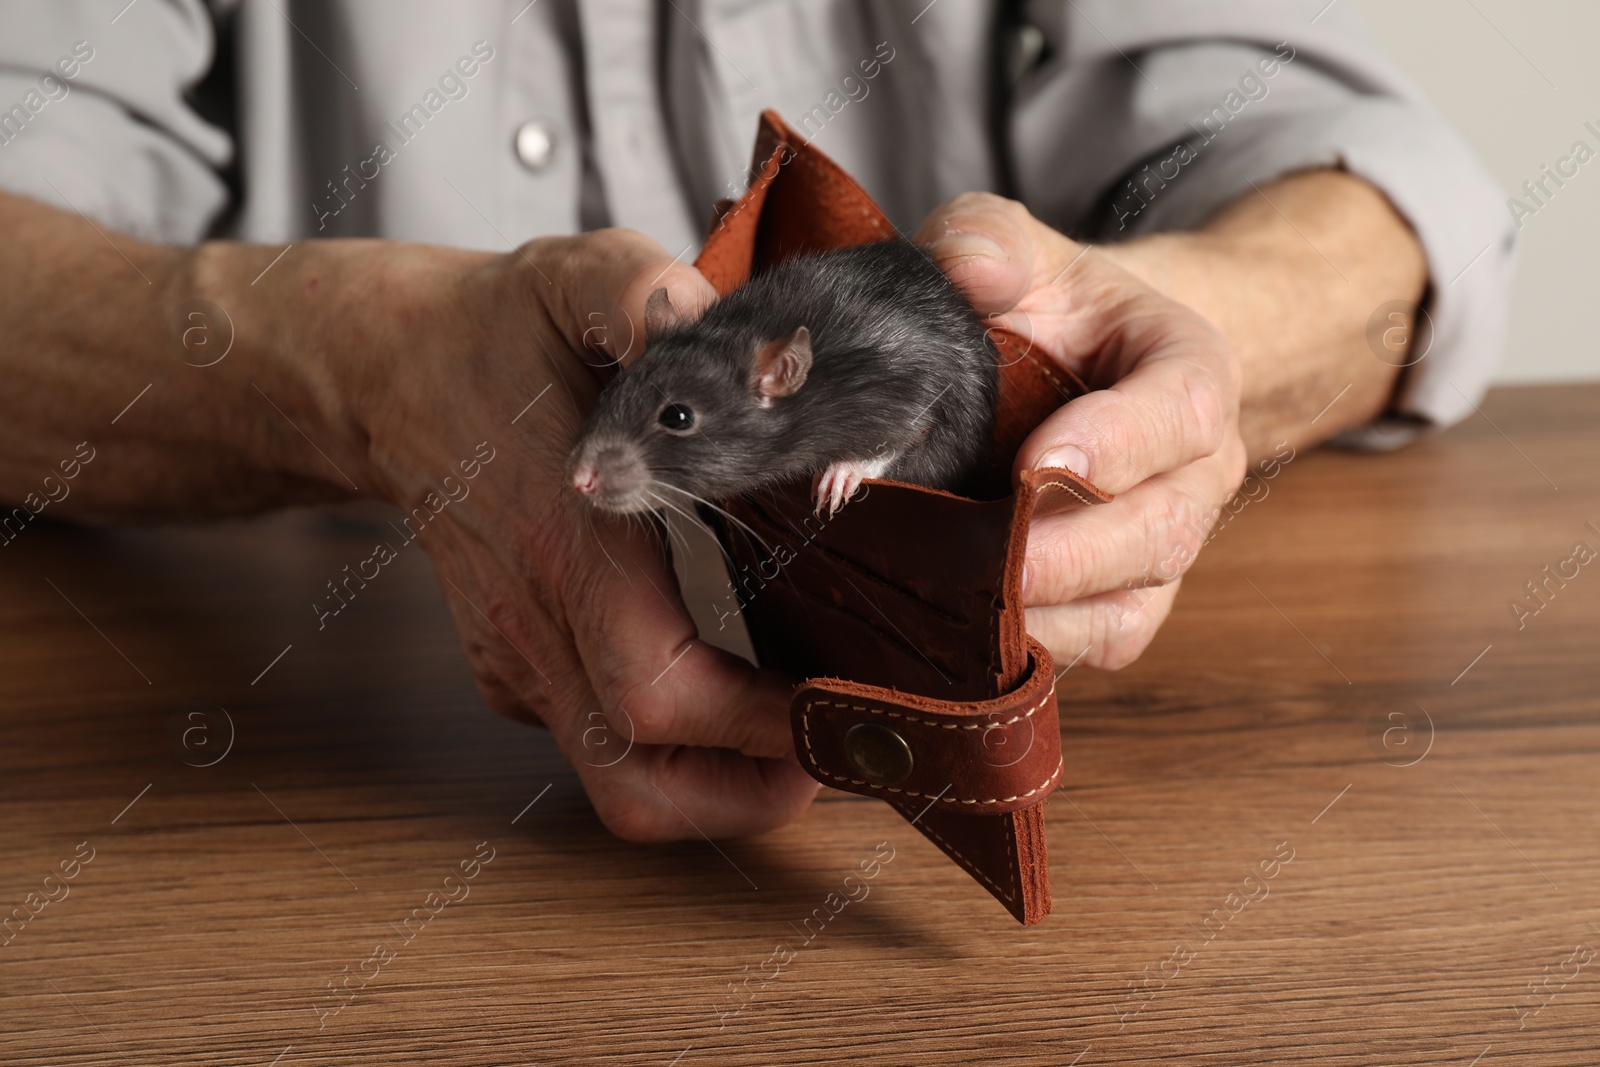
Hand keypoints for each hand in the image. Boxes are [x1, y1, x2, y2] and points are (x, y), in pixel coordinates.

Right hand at [321, 230, 819, 838]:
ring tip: (797, 751)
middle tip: (835, 757)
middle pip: (638, 782)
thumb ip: (646, 296)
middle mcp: (536, 620)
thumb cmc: (492, 335)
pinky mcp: (515, 666)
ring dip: (716, 794)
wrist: (385, 376)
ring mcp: (519, 656)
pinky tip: (734, 692)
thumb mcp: (574, 281)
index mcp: (564, 541)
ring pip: (616, 784)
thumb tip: (739, 339)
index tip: (834, 710)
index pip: (656, 688)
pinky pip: (597, 743)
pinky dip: (675, 750)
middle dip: (750, 795)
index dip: (754, 725)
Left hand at [917, 194, 1247, 668]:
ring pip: (1132, 604)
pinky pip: (1102, 644)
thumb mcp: (1018, 246)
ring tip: (960, 605)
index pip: (1184, 409)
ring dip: (1049, 613)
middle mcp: (1196, 470)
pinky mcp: (1126, 598)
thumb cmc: (1048, 308)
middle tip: (988, 562)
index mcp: (1189, 370)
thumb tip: (970, 269)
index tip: (1036, 465)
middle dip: (1070, 554)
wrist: (1075, 367)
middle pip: (1161, 530)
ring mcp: (1164, 543)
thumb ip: (988, 237)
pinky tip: (967, 635)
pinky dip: (1041, 648)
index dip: (1117, 442)